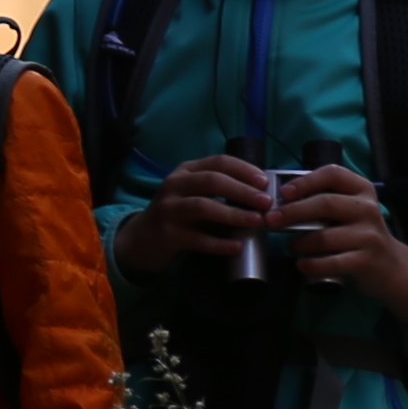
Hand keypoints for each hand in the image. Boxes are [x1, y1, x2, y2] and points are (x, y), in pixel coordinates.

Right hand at [118, 152, 283, 275]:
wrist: (142, 239)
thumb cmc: (178, 214)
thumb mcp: (193, 194)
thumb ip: (218, 190)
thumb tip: (260, 193)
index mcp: (186, 170)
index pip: (219, 162)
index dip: (244, 170)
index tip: (265, 182)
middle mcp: (175, 185)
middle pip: (212, 181)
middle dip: (242, 190)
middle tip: (265, 202)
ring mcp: (169, 209)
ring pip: (204, 207)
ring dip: (233, 214)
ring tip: (256, 221)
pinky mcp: (168, 234)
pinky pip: (198, 239)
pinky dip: (220, 243)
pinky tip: (237, 246)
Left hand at [227, 164, 407, 329]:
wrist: (390, 266)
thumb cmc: (360, 233)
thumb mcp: (350, 210)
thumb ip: (325, 200)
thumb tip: (281, 200)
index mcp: (362, 189)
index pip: (333, 174)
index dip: (306, 181)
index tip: (283, 192)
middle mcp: (368, 208)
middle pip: (325, 204)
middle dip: (293, 212)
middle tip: (271, 220)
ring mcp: (369, 235)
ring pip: (325, 236)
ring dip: (300, 242)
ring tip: (291, 246)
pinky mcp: (366, 260)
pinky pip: (332, 262)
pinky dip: (312, 264)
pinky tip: (302, 265)